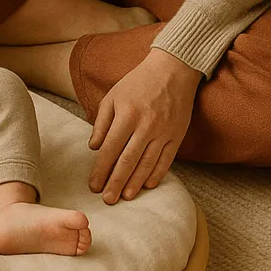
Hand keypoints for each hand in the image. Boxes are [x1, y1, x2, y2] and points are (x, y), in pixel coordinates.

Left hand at [88, 48, 200, 203]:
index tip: (93, 185)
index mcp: (126, 114)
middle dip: (115, 183)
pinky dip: (156, 175)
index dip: (101, 170)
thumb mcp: (112, 96)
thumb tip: (94, 148)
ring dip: (135, 183)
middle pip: (128, 161)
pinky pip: (166, 160)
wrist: (172, 70)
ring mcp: (163, 132)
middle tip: (107, 200)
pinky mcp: (177, 135)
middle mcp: (145, 125)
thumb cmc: (137, 83)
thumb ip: (101, 122)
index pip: (110, 149)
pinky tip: (147, 186)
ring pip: (147, 164)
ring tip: (124, 196)